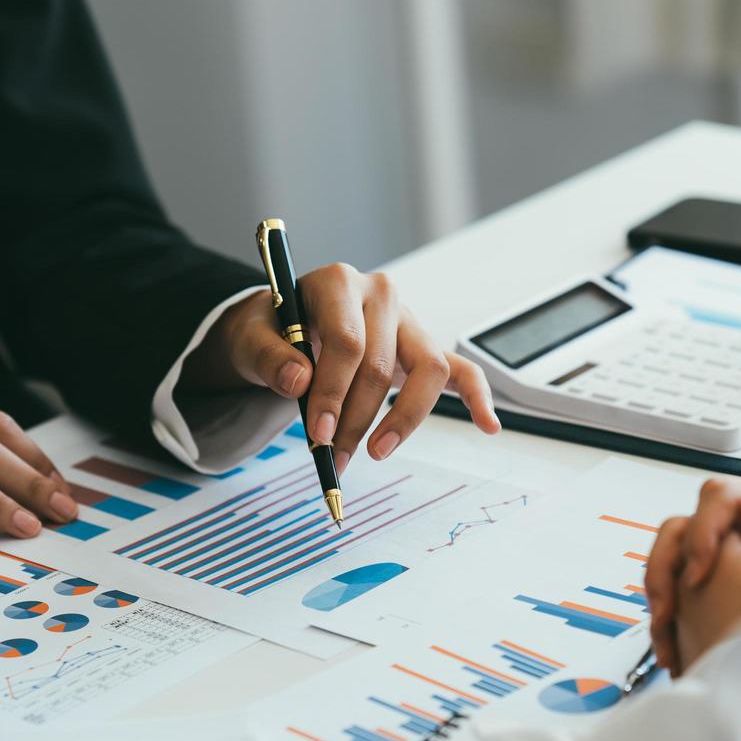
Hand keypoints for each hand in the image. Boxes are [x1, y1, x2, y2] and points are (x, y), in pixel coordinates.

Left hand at [183, 265, 500, 468]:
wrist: (283, 326)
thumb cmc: (271, 331)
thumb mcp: (252, 338)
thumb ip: (270, 357)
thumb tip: (299, 383)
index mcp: (337, 284)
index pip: (347, 341)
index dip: (333, 391)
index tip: (317, 434)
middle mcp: (380, 295)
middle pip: (382, 363)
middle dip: (356, 417)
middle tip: (333, 456)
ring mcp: (408, 321)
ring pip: (428, 368)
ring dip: (403, 419)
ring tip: (375, 452)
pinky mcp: (423, 347)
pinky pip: (460, 370)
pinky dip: (477, 397)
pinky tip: (488, 425)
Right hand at [644, 468, 740, 675]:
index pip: (718, 498)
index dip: (702, 531)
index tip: (699, 573)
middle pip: (682, 529)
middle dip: (665, 568)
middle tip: (668, 610)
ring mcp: (724, 567)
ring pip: (670, 565)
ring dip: (660, 598)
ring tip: (666, 635)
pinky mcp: (715, 599)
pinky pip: (676, 602)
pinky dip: (668, 627)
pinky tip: (675, 655)